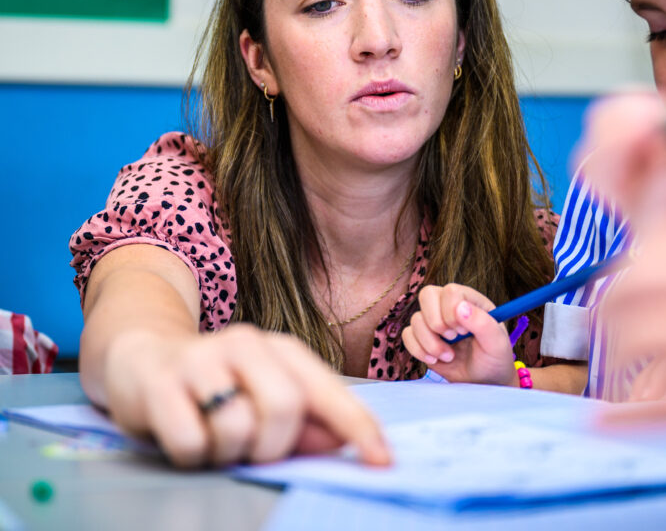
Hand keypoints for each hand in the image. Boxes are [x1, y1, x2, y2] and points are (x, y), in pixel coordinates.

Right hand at [103, 324, 390, 467]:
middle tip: (251, 449)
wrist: (142, 358)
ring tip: (212, 437)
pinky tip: (182, 432)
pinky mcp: (162, 382)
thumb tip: (342, 444)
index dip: (358, 426)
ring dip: (227, 451)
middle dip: (273, 445)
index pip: (328, 389)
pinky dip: (191, 454)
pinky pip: (192, 441)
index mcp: (280, 350)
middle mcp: (246, 344)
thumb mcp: (262, 397)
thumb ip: (305, 422)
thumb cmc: (216, 387)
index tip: (383, 461)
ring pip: (238, 426)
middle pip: (286, 405)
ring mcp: (202, 359)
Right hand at [402, 284, 516, 384]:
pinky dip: (419, 350)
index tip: (464, 332)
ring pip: (415, 319)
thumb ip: (483, 323)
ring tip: (449, 356)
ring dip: (430, 343)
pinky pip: (407, 335)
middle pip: (427, 295)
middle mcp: (449, 306)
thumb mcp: (497, 344)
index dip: (452, 312)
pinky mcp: (422, 338)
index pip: (450, 291)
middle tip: (452, 338)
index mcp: (470, 300)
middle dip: (436, 323)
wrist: (483, 383)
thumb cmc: (494, 360)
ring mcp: (434, 321)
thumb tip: (461, 308)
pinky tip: (435, 360)